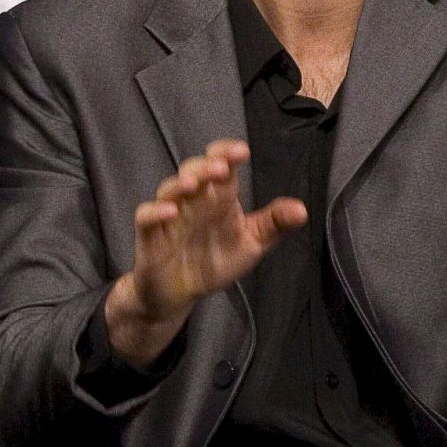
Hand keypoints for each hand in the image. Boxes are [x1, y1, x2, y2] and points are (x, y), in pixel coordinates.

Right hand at [105, 140, 306, 368]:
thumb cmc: (213, 261)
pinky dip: (154, 211)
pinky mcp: (149, 236)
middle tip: (221, 168)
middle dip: (205, 166)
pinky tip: (169, 212)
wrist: (180, 294)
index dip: (227, 154)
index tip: (241, 152)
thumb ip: (273, 225)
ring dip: (180, 184)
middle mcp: (193, 200)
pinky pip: (145, 217)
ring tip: (194, 184)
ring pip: (169, 189)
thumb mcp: (250, 244)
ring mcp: (169, 216)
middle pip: (193, 171)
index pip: (220, 165)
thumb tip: (301, 210)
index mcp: (218, 197)